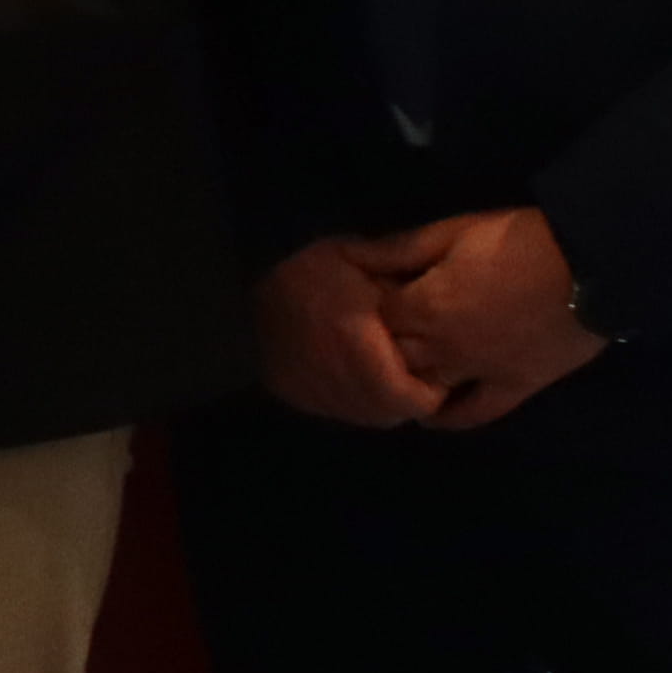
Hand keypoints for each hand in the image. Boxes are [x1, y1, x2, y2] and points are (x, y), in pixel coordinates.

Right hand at [253, 229, 454, 427]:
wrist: (230, 281)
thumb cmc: (302, 265)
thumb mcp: (354, 257)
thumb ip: (398, 281)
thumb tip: (441, 307)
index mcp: (357, 346)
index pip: (412, 399)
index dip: (431, 390)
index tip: (436, 369)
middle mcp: (335, 378)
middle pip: (388, 413)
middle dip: (407, 396)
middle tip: (414, 369)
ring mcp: (308, 391)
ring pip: (363, 415)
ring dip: (379, 401)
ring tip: (384, 370)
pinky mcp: (289, 392)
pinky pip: (334, 409)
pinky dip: (350, 398)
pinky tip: (350, 372)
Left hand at [381, 206, 610, 431]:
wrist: (590, 265)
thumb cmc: (517, 240)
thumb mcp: (452, 232)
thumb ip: (401, 249)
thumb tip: (354, 256)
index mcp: (423, 306)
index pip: (372, 318)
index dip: (367, 308)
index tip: (367, 299)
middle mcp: (442, 348)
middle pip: (392, 355)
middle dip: (380, 344)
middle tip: (380, 334)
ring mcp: (479, 372)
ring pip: (425, 387)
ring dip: (407, 379)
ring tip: (395, 372)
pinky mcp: (516, 387)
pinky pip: (476, 413)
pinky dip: (450, 419)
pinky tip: (430, 417)